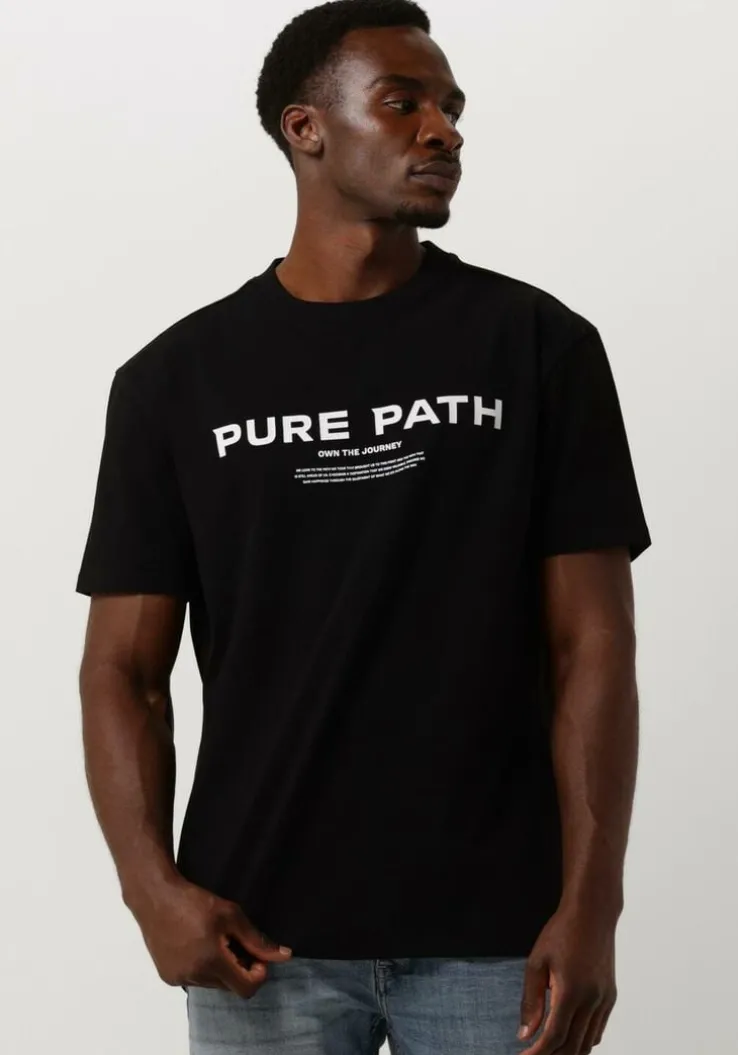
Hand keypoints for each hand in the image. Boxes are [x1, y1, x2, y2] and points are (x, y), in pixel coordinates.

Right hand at [126, 872, 292, 997]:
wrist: (155, 897)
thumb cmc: (193, 902)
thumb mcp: (231, 915)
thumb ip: (257, 940)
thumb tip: (284, 956)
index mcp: (211, 962)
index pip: (246, 988)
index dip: (258, 974)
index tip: (257, 956)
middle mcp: (193, 976)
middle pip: (230, 987)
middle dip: (239, 969)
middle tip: (236, 944)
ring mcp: (178, 978)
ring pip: (212, 984)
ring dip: (220, 970)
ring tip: (215, 942)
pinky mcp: (167, 977)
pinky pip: (194, 980)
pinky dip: (202, 969)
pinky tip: (198, 946)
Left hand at [517, 905, 617, 1053]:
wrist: (592, 914)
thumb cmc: (562, 932)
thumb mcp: (536, 963)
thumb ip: (531, 1001)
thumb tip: (525, 1034)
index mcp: (571, 991)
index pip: (555, 1036)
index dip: (539, 1053)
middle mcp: (592, 1000)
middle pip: (573, 1046)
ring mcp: (604, 1000)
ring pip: (588, 1042)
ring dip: (569, 1051)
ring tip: (549, 1051)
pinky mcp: (610, 997)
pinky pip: (598, 1030)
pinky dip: (584, 1041)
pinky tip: (569, 1038)